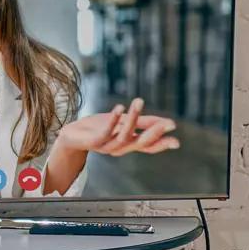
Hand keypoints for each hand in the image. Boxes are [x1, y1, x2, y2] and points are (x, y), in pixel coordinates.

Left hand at [53, 98, 179, 156]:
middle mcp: (121, 147)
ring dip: (133, 119)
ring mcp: (108, 145)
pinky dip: (114, 120)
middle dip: (154, 133)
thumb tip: (167, 123)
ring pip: (124, 136)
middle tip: (167, 124)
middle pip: (141, 143)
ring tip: (139, 102)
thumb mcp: (124, 123)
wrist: (72, 136)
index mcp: (129, 143)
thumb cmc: (99, 128)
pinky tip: (120, 108)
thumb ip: (143, 123)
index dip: (162, 144)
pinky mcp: (95, 141)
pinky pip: (106, 132)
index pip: (149, 146)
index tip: (177, 142)